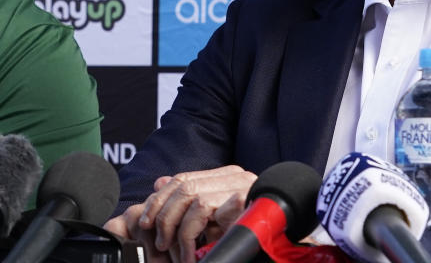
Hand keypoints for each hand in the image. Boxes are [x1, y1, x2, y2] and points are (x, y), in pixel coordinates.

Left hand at [106, 166, 255, 262]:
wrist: (284, 250)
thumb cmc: (252, 239)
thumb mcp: (215, 221)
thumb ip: (190, 201)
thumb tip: (158, 183)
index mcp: (227, 177)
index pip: (183, 178)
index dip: (160, 198)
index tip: (146, 221)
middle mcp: (234, 176)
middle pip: (183, 185)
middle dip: (163, 214)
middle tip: (160, 242)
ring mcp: (240, 185)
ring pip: (189, 196)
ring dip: (175, 228)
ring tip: (176, 253)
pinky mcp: (242, 199)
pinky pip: (201, 210)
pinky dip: (189, 234)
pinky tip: (191, 254)